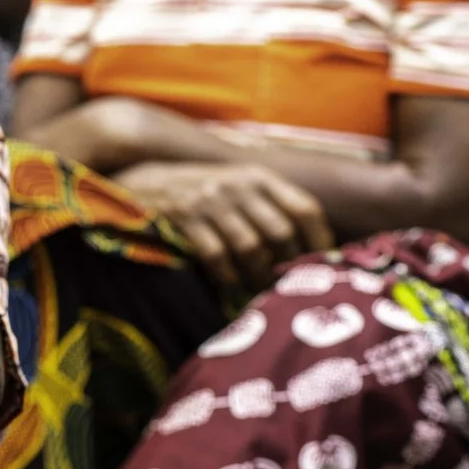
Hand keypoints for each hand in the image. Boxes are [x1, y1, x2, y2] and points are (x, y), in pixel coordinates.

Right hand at [113, 160, 333, 292]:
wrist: (145, 181)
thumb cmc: (202, 192)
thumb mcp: (239, 186)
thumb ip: (271, 206)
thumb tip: (313, 247)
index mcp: (259, 177)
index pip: (305, 208)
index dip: (318, 240)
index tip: (323, 264)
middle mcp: (238, 186)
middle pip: (280, 232)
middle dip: (287, 265)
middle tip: (289, 287)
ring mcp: (210, 202)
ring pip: (250, 248)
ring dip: (258, 276)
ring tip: (260, 291)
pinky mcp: (184, 219)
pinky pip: (217, 255)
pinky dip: (227, 275)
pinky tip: (230, 284)